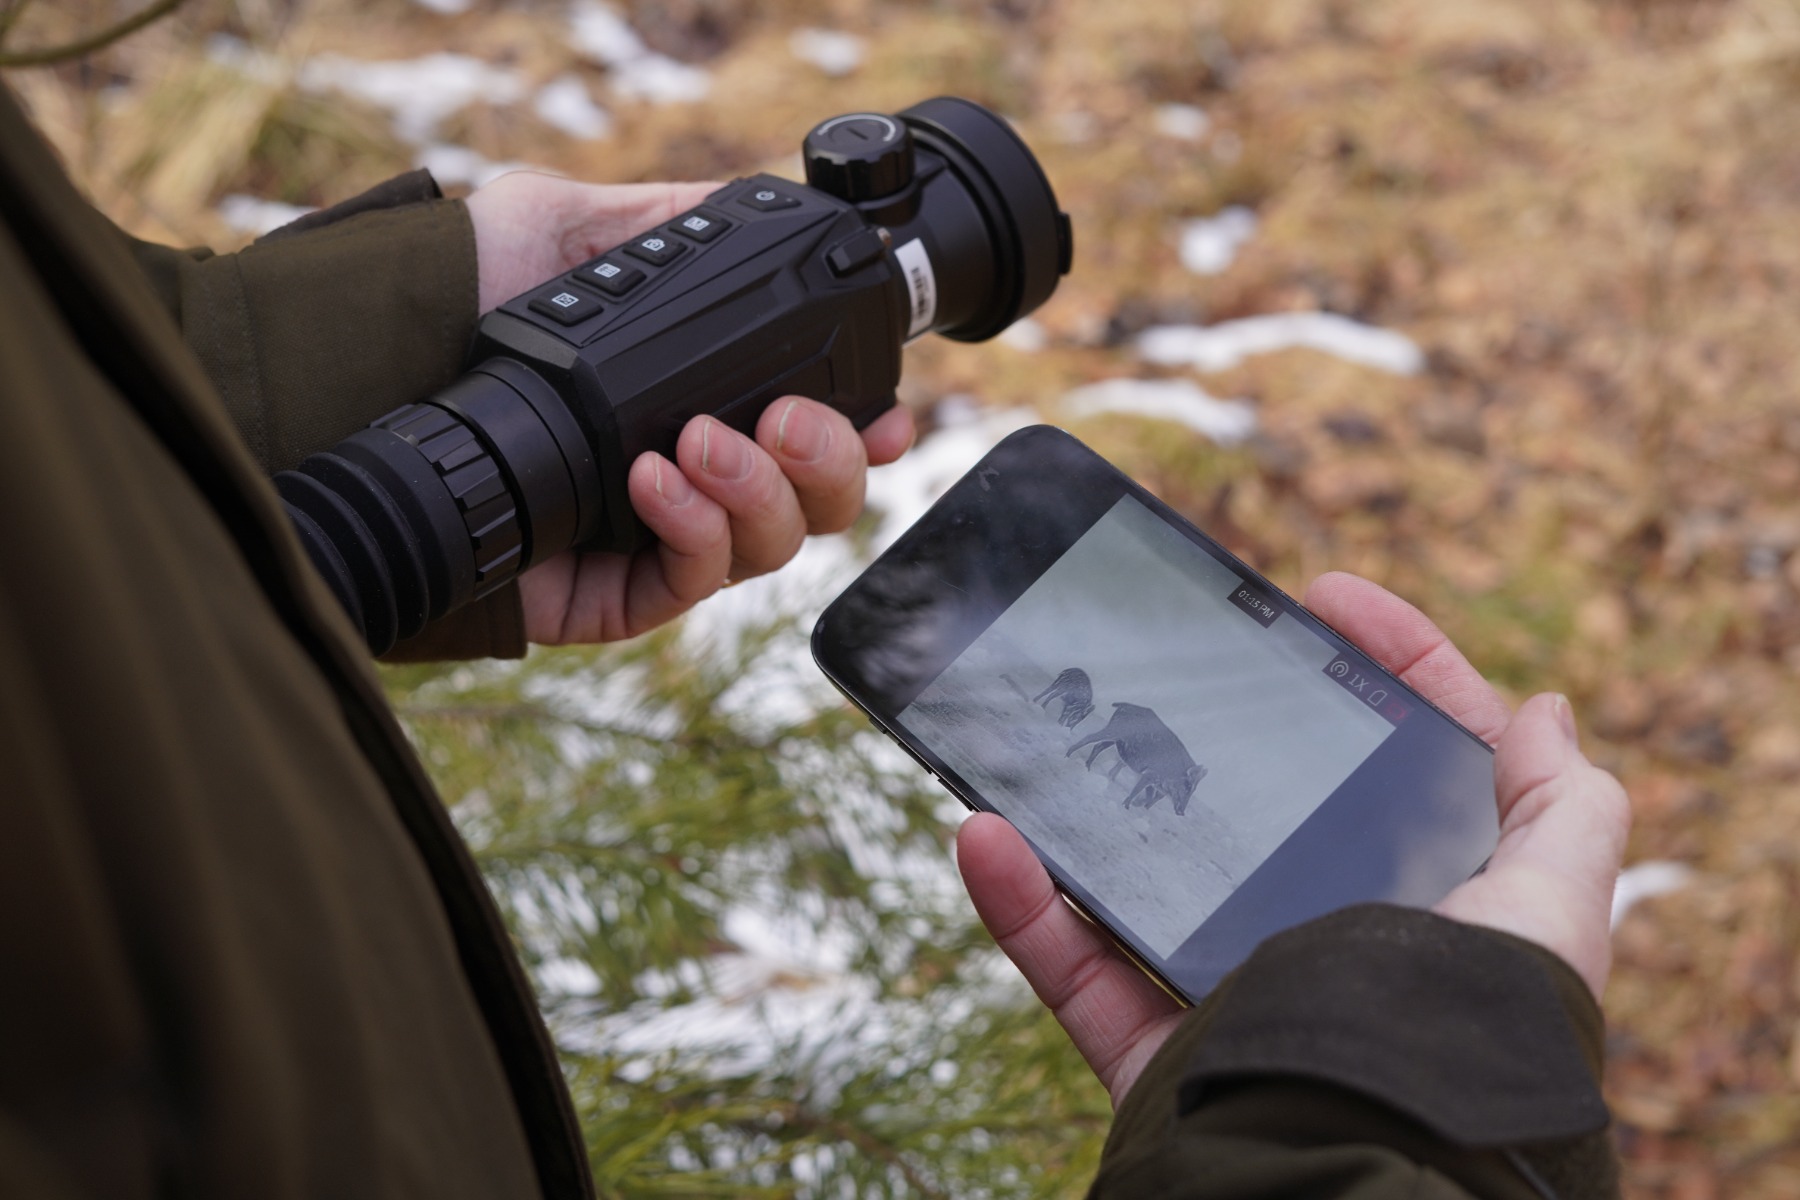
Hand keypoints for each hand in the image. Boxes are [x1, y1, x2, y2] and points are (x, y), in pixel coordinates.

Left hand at [463, 172, 915, 643]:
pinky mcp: (620, 593)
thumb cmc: (453, 306)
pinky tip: (652, 479)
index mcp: (702, 399)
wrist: (367, 380)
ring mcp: (662, 538)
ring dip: (758, 491)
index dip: (866, 428)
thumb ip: (662, 218)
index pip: (814, 429)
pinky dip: (695, 530)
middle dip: (831, 461)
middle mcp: (696, 475)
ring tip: (692, 444)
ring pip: (776, 546)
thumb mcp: (566, 228)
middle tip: (786, 419)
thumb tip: (749, 205)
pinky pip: (697, 583)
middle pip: (821, 500)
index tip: (887, 415)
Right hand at [956, 570, 1630, 1107]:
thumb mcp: (1554, 911)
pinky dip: (1021, 908)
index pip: (1409, 762)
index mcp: (1426, 902)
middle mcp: (1326, 941)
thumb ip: (1563, 811)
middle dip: (1215, 729)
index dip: (1386, 667)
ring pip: (1144, 885)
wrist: (1375, 1165)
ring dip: (1084, 811)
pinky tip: (986, 836)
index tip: (1325, 597)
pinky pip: (1072, 970)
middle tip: (1178, 658)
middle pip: (1265, 810)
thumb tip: (1545, 711)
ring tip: (1048, 730)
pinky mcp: (1154, 1052)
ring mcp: (1230, 993)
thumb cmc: (1475, 1036)